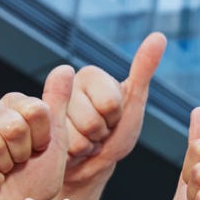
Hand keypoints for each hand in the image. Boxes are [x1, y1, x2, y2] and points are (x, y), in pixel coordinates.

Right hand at [0, 66, 72, 199]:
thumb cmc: (36, 175)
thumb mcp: (56, 139)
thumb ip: (59, 103)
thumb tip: (66, 68)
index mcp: (15, 103)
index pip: (36, 111)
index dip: (42, 138)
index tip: (39, 148)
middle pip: (14, 127)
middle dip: (22, 153)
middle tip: (19, 161)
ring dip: (6, 167)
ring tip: (4, 169)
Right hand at [56, 34, 164, 199]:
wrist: (91, 163)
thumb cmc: (115, 132)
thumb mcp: (134, 101)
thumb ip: (144, 69)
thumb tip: (159, 36)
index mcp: (89, 76)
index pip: (110, 104)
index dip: (115, 117)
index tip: (113, 117)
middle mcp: (65, 86)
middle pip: (91, 121)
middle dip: (100, 133)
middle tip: (98, 132)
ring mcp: (49, 109)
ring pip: (76, 137)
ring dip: (86, 145)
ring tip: (85, 139)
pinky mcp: (39, 131)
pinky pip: (62, 149)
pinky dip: (72, 155)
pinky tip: (69, 148)